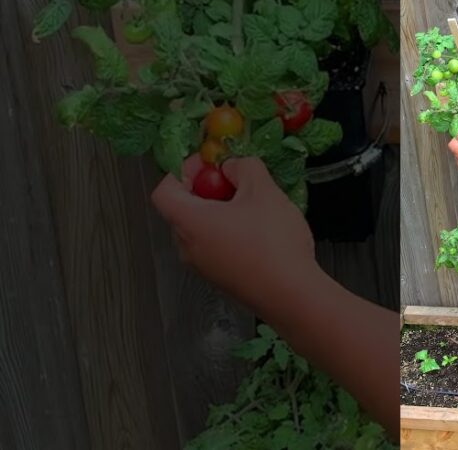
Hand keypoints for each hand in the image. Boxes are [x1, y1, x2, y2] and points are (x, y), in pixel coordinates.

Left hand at [150, 154, 318, 315]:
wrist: (291, 294)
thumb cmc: (273, 242)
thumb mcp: (263, 191)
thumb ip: (244, 168)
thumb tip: (232, 166)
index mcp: (189, 222)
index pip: (164, 190)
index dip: (183, 171)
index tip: (210, 164)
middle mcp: (187, 247)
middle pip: (182, 209)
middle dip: (206, 189)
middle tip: (235, 181)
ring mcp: (203, 267)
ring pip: (200, 229)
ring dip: (220, 211)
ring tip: (253, 206)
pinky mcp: (220, 279)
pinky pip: (214, 247)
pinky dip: (229, 232)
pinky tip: (260, 232)